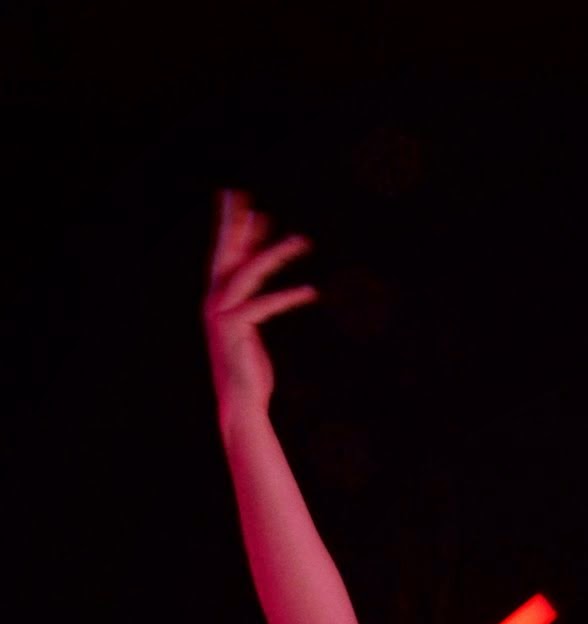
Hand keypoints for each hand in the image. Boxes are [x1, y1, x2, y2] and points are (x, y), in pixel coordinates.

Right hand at [204, 189, 317, 416]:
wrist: (240, 403)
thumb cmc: (250, 371)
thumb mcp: (252, 329)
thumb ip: (255, 302)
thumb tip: (262, 283)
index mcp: (218, 301)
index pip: (228, 258)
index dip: (241, 232)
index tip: (254, 209)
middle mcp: (214, 302)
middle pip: (225, 253)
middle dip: (234, 222)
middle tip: (243, 194)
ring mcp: (221, 314)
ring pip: (248, 273)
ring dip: (274, 253)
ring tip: (301, 241)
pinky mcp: (235, 329)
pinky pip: (264, 305)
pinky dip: (287, 297)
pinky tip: (310, 292)